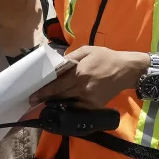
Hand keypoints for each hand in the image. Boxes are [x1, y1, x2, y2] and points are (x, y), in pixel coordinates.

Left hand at [29, 46, 149, 108]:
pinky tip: (64, 103)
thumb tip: (57, 66)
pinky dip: (70, 106)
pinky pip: (78, 107)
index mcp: (79, 74)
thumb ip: (70, 58)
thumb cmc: (105, 57)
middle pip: (60, 97)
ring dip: (57, 103)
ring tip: (46, 102)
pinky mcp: (95, 106)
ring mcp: (89, 99)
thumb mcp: (87, 50)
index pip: (56, 86)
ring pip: (68, 103)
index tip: (32, 97)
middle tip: (34, 101)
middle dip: (46, 99)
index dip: (43, 92)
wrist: (126, 70)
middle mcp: (83, 88)